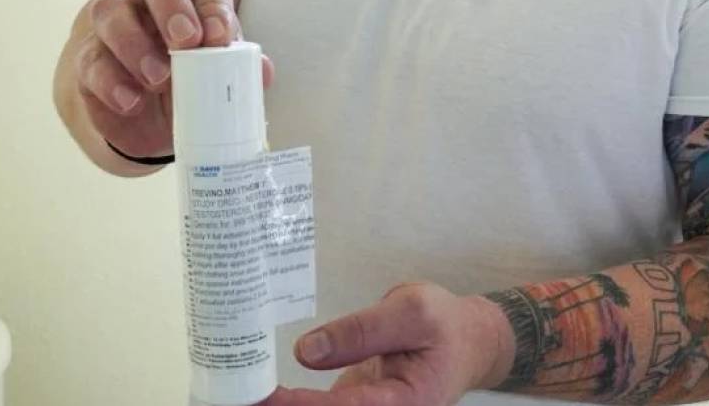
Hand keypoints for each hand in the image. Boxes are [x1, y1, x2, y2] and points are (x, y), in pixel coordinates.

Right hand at [75, 0, 271, 159]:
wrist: (159, 122)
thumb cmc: (198, 82)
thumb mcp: (223, 78)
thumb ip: (243, 70)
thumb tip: (263, 72)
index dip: (213, 4)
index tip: (220, 38)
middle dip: (171, 5)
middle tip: (186, 42)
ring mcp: (115, 24)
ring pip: (111, 9)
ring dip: (134, 42)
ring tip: (158, 78)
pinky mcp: (90, 59)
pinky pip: (92, 60)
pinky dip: (111, 82)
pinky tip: (131, 101)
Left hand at [262, 283, 515, 405]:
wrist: (468, 341)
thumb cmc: (444, 324)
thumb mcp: (410, 312)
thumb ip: (359, 331)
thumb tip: (305, 352)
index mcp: (403, 402)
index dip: (299, 405)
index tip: (262, 395)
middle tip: (240, 392)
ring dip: (285, 405)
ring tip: (242, 392)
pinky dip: (294, 402)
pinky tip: (263, 393)